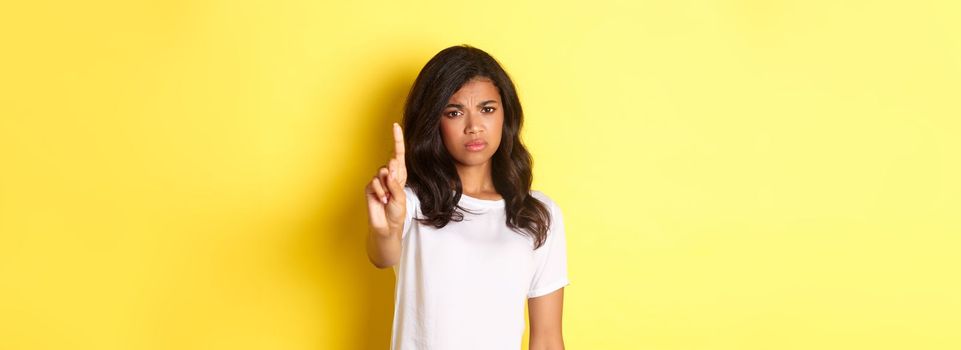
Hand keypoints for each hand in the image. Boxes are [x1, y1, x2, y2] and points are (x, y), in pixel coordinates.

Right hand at [365, 122, 407, 236]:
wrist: (387, 226)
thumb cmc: (396, 213)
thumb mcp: (401, 198)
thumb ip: (396, 183)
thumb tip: (389, 168)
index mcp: (400, 175)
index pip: (399, 155)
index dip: (398, 140)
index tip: (396, 126)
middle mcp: (389, 175)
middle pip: (390, 161)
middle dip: (393, 170)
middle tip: (393, 189)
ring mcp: (378, 181)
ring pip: (382, 173)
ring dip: (386, 187)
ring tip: (388, 199)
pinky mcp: (369, 187)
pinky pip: (374, 182)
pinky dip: (380, 192)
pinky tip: (382, 200)